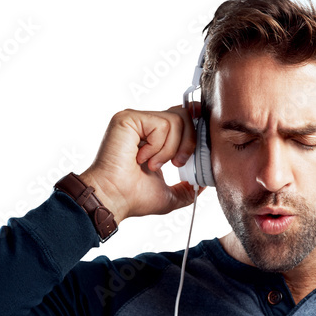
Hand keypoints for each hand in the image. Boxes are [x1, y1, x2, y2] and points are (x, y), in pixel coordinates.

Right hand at [78, 105, 203, 223]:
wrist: (114, 199)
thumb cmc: (132, 198)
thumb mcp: (168, 195)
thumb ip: (185, 188)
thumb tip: (202, 185)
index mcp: (153, 138)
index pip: (183, 120)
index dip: (195, 132)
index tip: (197, 152)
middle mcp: (145, 125)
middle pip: (185, 115)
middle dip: (189, 142)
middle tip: (177, 163)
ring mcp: (136, 120)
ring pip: (176, 120)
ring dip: (170, 149)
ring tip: (153, 165)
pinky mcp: (128, 119)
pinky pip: (162, 124)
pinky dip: (158, 146)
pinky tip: (142, 159)